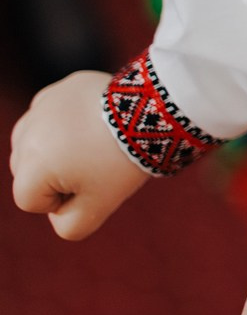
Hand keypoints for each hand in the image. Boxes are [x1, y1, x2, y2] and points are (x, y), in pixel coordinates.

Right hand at [10, 71, 149, 238]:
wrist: (151, 112)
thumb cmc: (121, 161)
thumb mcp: (98, 206)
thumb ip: (70, 226)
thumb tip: (58, 214)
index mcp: (29, 165)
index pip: (31, 201)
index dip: (62, 201)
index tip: (93, 184)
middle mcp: (27, 133)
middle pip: (29, 171)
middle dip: (57, 175)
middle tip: (97, 164)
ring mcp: (43, 106)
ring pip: (36, 142)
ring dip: (57, 150)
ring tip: (93, 145)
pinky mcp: (63, 87)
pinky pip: (53, 114)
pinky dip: (68, 123)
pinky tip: (95, 123)